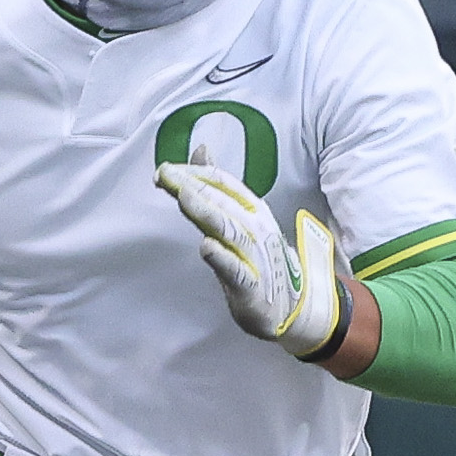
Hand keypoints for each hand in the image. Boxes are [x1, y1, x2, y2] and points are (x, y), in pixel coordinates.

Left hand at [157, 158, 347, 357]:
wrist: (290, 306)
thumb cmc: (259, 259)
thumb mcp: (239, 218)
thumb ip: (217, 188)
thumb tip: (201, 150)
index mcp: (253, 210)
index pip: (224, 183)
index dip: (195, 173)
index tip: (166, 169)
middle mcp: (256, 229)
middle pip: (222, 202)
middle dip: (192, 186)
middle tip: (164, 174)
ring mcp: (255, 257)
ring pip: (228, 230)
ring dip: (205, 212)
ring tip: (183, 196)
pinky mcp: (251, 287)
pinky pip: (236, 271)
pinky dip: (222, 258)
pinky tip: (206, 247)